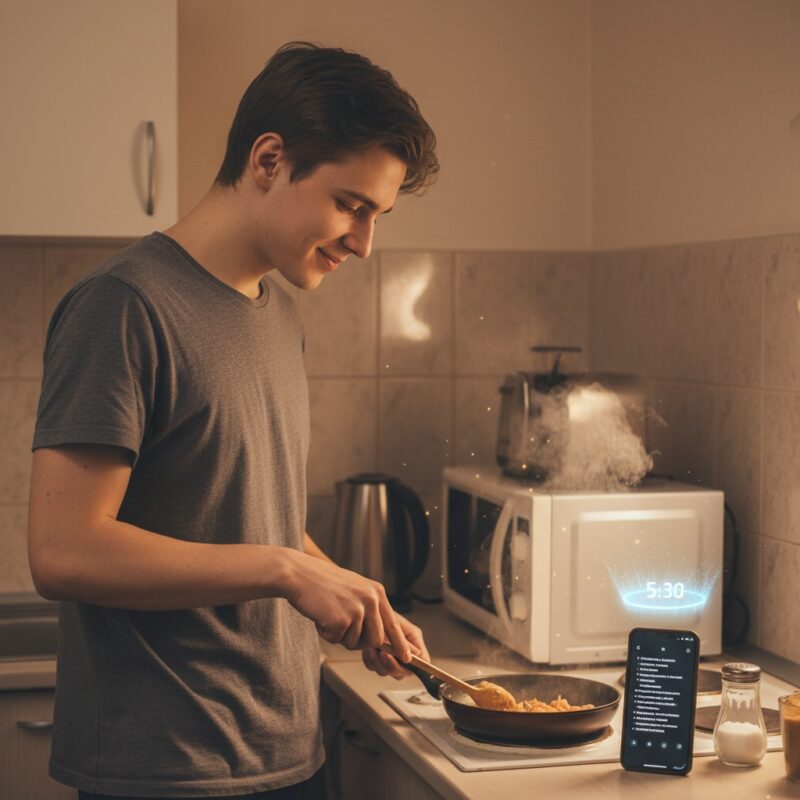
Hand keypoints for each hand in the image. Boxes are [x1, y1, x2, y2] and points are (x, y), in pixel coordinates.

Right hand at [282, 551, 411, 659]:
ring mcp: (358, 609)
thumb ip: (369, 608)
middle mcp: (371, 599)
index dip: (399, 644)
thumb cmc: (322, 583)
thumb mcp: (354, 589)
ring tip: (329, 615)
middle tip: (341, 628)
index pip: (393, 624)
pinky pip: (337, 640)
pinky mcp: (342, 619)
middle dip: (358, 641)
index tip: (407, 658)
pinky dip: (327, 633)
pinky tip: (321, 615)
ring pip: (355, 643)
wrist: (299, 574)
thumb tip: (379, 636)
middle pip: (375, 639)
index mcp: (376, 592)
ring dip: (340, 636)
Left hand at [362, 612, 428, 679]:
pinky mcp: (376, 659)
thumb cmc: (384, 613)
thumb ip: (405, 642)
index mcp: (414, 645)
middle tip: (382, 653)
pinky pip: (373, 667)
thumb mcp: (398, 625)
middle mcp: (403, 655)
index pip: (423, 664)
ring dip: (378, 662)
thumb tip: (412, 658)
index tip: (404, 661)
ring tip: (372, 648)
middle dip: (391, 665)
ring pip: (386, 672)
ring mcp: (389, 659)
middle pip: (402, 673)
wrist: (368, 611)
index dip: (417, 667)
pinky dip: (370, 660)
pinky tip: (367, 649)